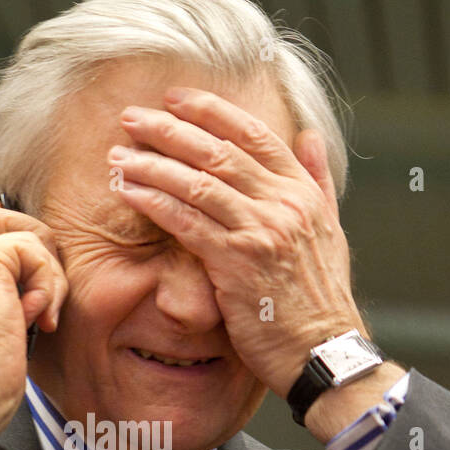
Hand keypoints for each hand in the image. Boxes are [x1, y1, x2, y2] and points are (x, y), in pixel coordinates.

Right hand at [0, 200, 66, 433]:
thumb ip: (1, 309)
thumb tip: (28, 298)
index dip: (9, 233)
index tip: (39, 245)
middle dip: (34, 237)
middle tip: (52, 280)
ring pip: (21, 236)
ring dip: (49, 277)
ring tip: (43, 318)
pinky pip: (32, 249)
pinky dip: (47, 284)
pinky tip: (36, 318)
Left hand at [108, 87, 367, 398]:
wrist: (323, 351)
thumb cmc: (321, 300)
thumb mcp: (330, 231)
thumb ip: (316, 180)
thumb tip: (308, 136)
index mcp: (302, 192)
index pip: (254, 135)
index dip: (212, 111)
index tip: (176, 99)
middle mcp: (282, 204)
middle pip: (218, 152)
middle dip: (169, 130)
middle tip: (133, 117)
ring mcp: (259, 231)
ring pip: (197, 183)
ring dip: (152, 165)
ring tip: (119, 154)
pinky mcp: (236, 263)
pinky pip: (186, 222)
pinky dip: (154, 202)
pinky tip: (129, 192)